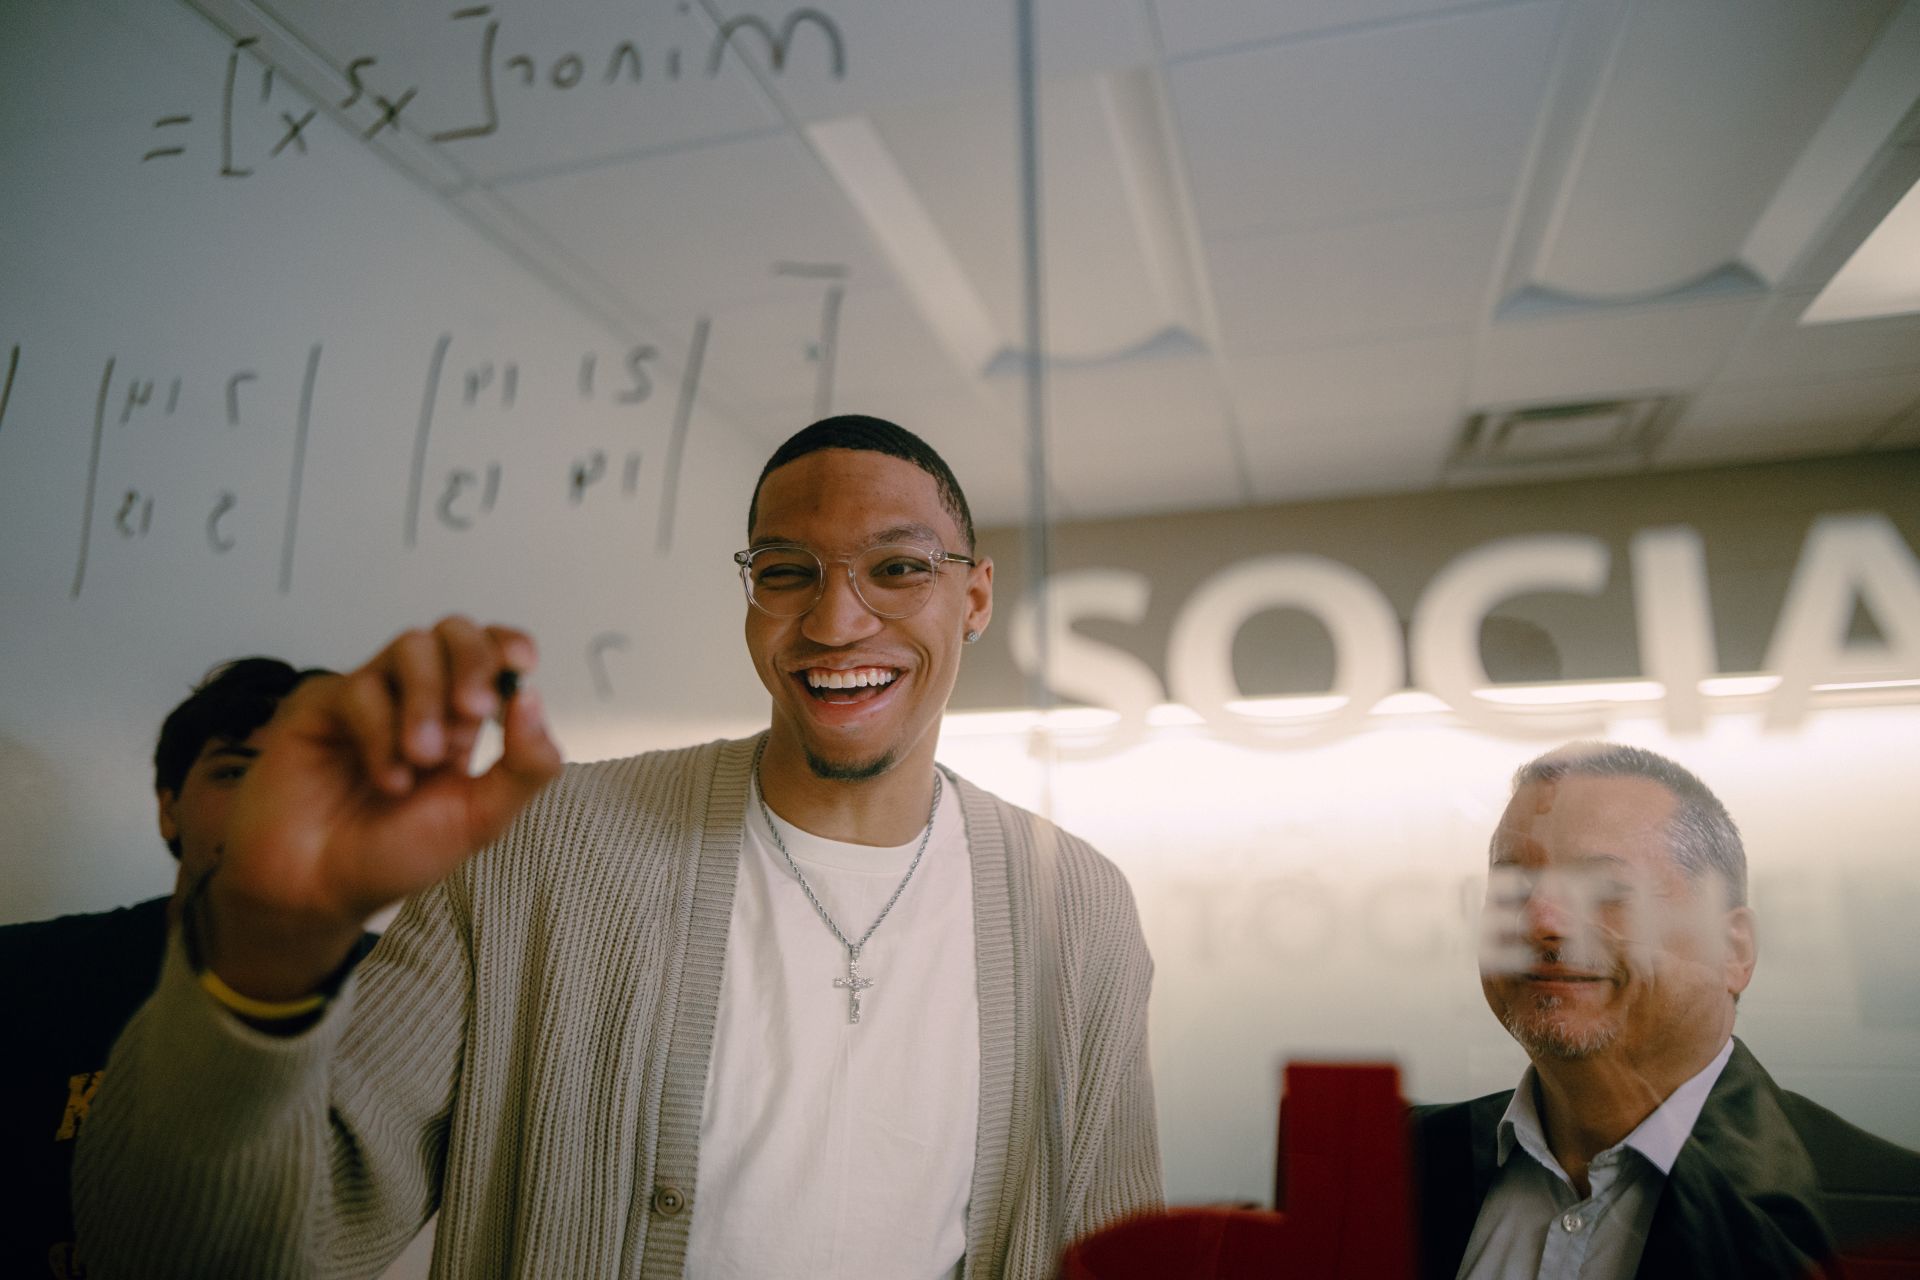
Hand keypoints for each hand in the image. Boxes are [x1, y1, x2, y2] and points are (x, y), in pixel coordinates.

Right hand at [202, 617, 563, 998]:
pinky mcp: (323, 705)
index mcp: (464, 721)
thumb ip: (524, 767)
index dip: (508, 645)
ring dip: (425, 700)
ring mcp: (371, 697)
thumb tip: (535, 698)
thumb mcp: (481, 821)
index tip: (520, 663)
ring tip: (422, 759)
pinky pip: (361, 687)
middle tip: (472, 712)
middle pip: (454, 632)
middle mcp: (420, 699)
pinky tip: (387, 778)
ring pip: (411, 646)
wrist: (317, 889)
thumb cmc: (394, 856)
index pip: (493, 653)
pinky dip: (380, 732)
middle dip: (472, 663)